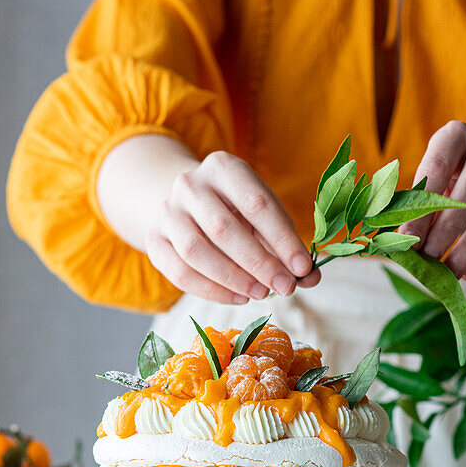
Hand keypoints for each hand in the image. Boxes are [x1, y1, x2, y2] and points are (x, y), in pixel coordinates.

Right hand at [145, 152, 318, 303]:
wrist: (185, 205)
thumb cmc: (235, 211)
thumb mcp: (263, 215)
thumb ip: (286, 244)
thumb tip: (311, 277)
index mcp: (223, 167)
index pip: (257, 204)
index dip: (283, 239)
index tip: (303, 268)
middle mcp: (189, 185)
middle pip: (224, 229)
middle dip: (259, 263)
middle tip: (285, 287)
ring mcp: (167, 212)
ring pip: (196, 252)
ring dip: (234, 279)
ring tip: (261, 294)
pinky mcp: (154, 240)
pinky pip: (180, 272)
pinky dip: (212, 291)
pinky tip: (238, 298)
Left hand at [402, 121, 465, 279]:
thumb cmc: (453, 182)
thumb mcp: (433, 185)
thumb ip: (418, 207)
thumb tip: (401, 242)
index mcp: (455, 135)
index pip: (438, 167)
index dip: (422, 206)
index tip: (408, 240)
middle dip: (448, 227)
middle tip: (429, 258)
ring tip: (448, 271)